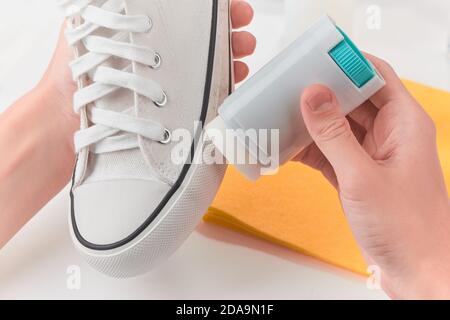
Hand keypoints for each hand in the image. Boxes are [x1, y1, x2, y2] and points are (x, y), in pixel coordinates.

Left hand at [38, 0, 255, 150]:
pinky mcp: (173, 107)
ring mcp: (166, 81)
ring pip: (207, 63)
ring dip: (230, 56)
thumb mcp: (88, 20)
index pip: (186, 14)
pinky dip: (223, 84)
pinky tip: (235, 79)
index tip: (234, 9)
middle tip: (245, 34)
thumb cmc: (74, 71)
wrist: (68, 120)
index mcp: (145, 30)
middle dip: (228, 32)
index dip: (213, 10)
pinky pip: (204, 92)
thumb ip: (107, 2)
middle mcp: (159, 54)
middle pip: (202, 38)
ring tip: (245, 53)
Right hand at [297, 55, 449, 298]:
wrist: (415, 270)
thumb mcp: (362, 176)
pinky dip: (309, 149)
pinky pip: (329, 151)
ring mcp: (371, 155)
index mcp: (404, 123)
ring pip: (337, 126)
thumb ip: (334, 135)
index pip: (375, 76)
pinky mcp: (356, 174)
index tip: (314, 61)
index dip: (346, 64)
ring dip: (311, 123)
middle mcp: (389, 134)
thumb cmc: (406, 227)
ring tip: (280, 116)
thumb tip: (313, 95)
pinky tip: (287, 147)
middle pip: (352, 99)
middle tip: (287, 89)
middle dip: (321, 94)